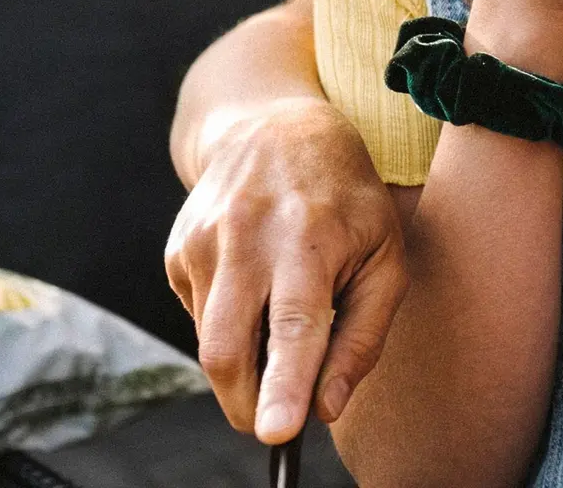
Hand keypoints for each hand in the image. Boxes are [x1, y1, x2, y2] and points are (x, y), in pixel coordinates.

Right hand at [164, 98, 407, 444]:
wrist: (273, 128)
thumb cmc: (345, 200)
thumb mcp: (385, 257)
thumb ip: (363, 337)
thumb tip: (327, 408)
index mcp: (308, 238)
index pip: (293, 325)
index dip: (283, 386)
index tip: (276, 434)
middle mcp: (247, 236)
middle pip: (227, 348)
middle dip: (244, 404)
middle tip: (273, 423)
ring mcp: (203, 239)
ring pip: (208, 342)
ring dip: (241, 362)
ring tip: (277, 319)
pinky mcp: (177, 248)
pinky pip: (197, 318)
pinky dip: (226, 325)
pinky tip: (251, 287)